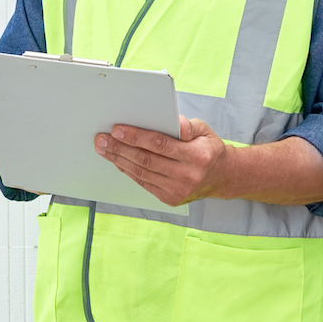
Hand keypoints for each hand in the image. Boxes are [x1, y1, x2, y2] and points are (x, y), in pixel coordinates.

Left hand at [95, 117, 229, 206]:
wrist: (221, 177)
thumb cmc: (208, 150)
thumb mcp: (205, 131)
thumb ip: (189, 126)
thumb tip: (175, 123)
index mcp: (197, 156)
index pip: (160, 145)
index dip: (136, 137)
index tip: (117, 130)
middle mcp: (187, 175)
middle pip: (146, 160)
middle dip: (120, 148)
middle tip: (101, 139)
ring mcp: (177, 190)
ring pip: (141, 173)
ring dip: (119, 160)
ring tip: (103, 149)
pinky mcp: (170, 199)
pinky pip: (144, 183)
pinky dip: (128, 171)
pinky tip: (118, 161)